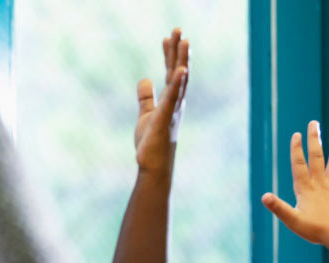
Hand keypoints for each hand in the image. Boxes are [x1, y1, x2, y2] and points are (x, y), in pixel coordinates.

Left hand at [134, 28, 189, 176]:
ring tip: (184, 41)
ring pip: (179, 81)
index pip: (171, 72)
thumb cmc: (152, 142)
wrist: (153, 166)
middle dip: (178, 51)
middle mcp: (176, 103)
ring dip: (182, 61)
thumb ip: (146, 97)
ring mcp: (172, 110)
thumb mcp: (146, 114)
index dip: (169, 54)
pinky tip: (180, 70)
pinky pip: (172, 98)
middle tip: (178, 29)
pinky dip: (177, 84)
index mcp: (170, 100)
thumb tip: (144, 79)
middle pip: (178, 71)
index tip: (168, 37)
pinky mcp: (165, 118)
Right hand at [262, 121, 328, 246]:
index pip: (299, 165)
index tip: (297, 134)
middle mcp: (320, 185)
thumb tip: (264, 197)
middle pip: (317, 158)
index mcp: (306, 189)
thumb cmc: (315, 230)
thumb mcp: (292, 220)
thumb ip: (278, 207)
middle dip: (314, 140)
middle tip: (314, 124)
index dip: (296, 150)